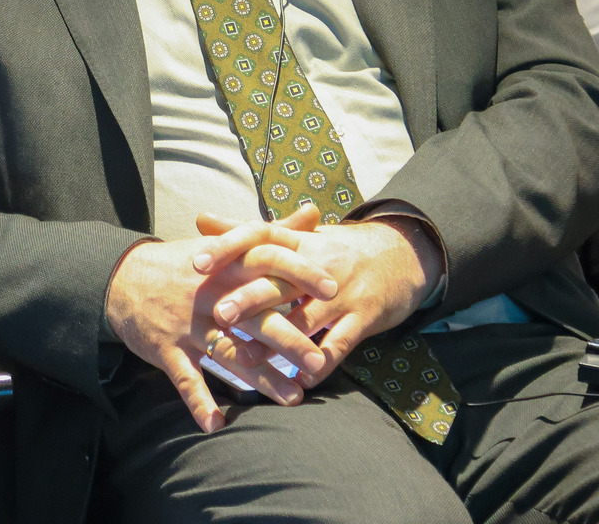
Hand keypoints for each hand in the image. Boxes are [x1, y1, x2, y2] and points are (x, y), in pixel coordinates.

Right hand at [104, 208, 337, 432]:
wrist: (123, 278)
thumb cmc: (187, 262)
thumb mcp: (228, 242)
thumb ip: (274, 231)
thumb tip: (313, 212)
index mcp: (228, 265)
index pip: (270, 263)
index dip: (301, 274)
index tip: (333, 290)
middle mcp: (211, 294)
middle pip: (256, 317)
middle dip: (290, 341)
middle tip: (320, 362)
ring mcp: (188, 324)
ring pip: (229, 353)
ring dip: (261, 378)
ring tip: (293, 398)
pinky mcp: (167, 349)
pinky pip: (185, 379)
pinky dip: (198, 402)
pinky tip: (216, 423)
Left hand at [199, 213, 442, 388]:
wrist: (402, 255)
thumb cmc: (336, 250)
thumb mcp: (297, 237)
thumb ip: (246, 231)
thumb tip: (200, 218)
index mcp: (300, 242)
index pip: (261, 236)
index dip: (229, 247)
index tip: (197, 262)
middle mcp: (319, 265)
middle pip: (280, 280)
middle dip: (250, 298)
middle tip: (219, 313)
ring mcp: (343, 293)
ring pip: (306, 318)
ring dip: (277, 341)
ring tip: (247, 359)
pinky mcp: (364, 318)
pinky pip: (340, 344)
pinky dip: (320, 362)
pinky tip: (301, 380)